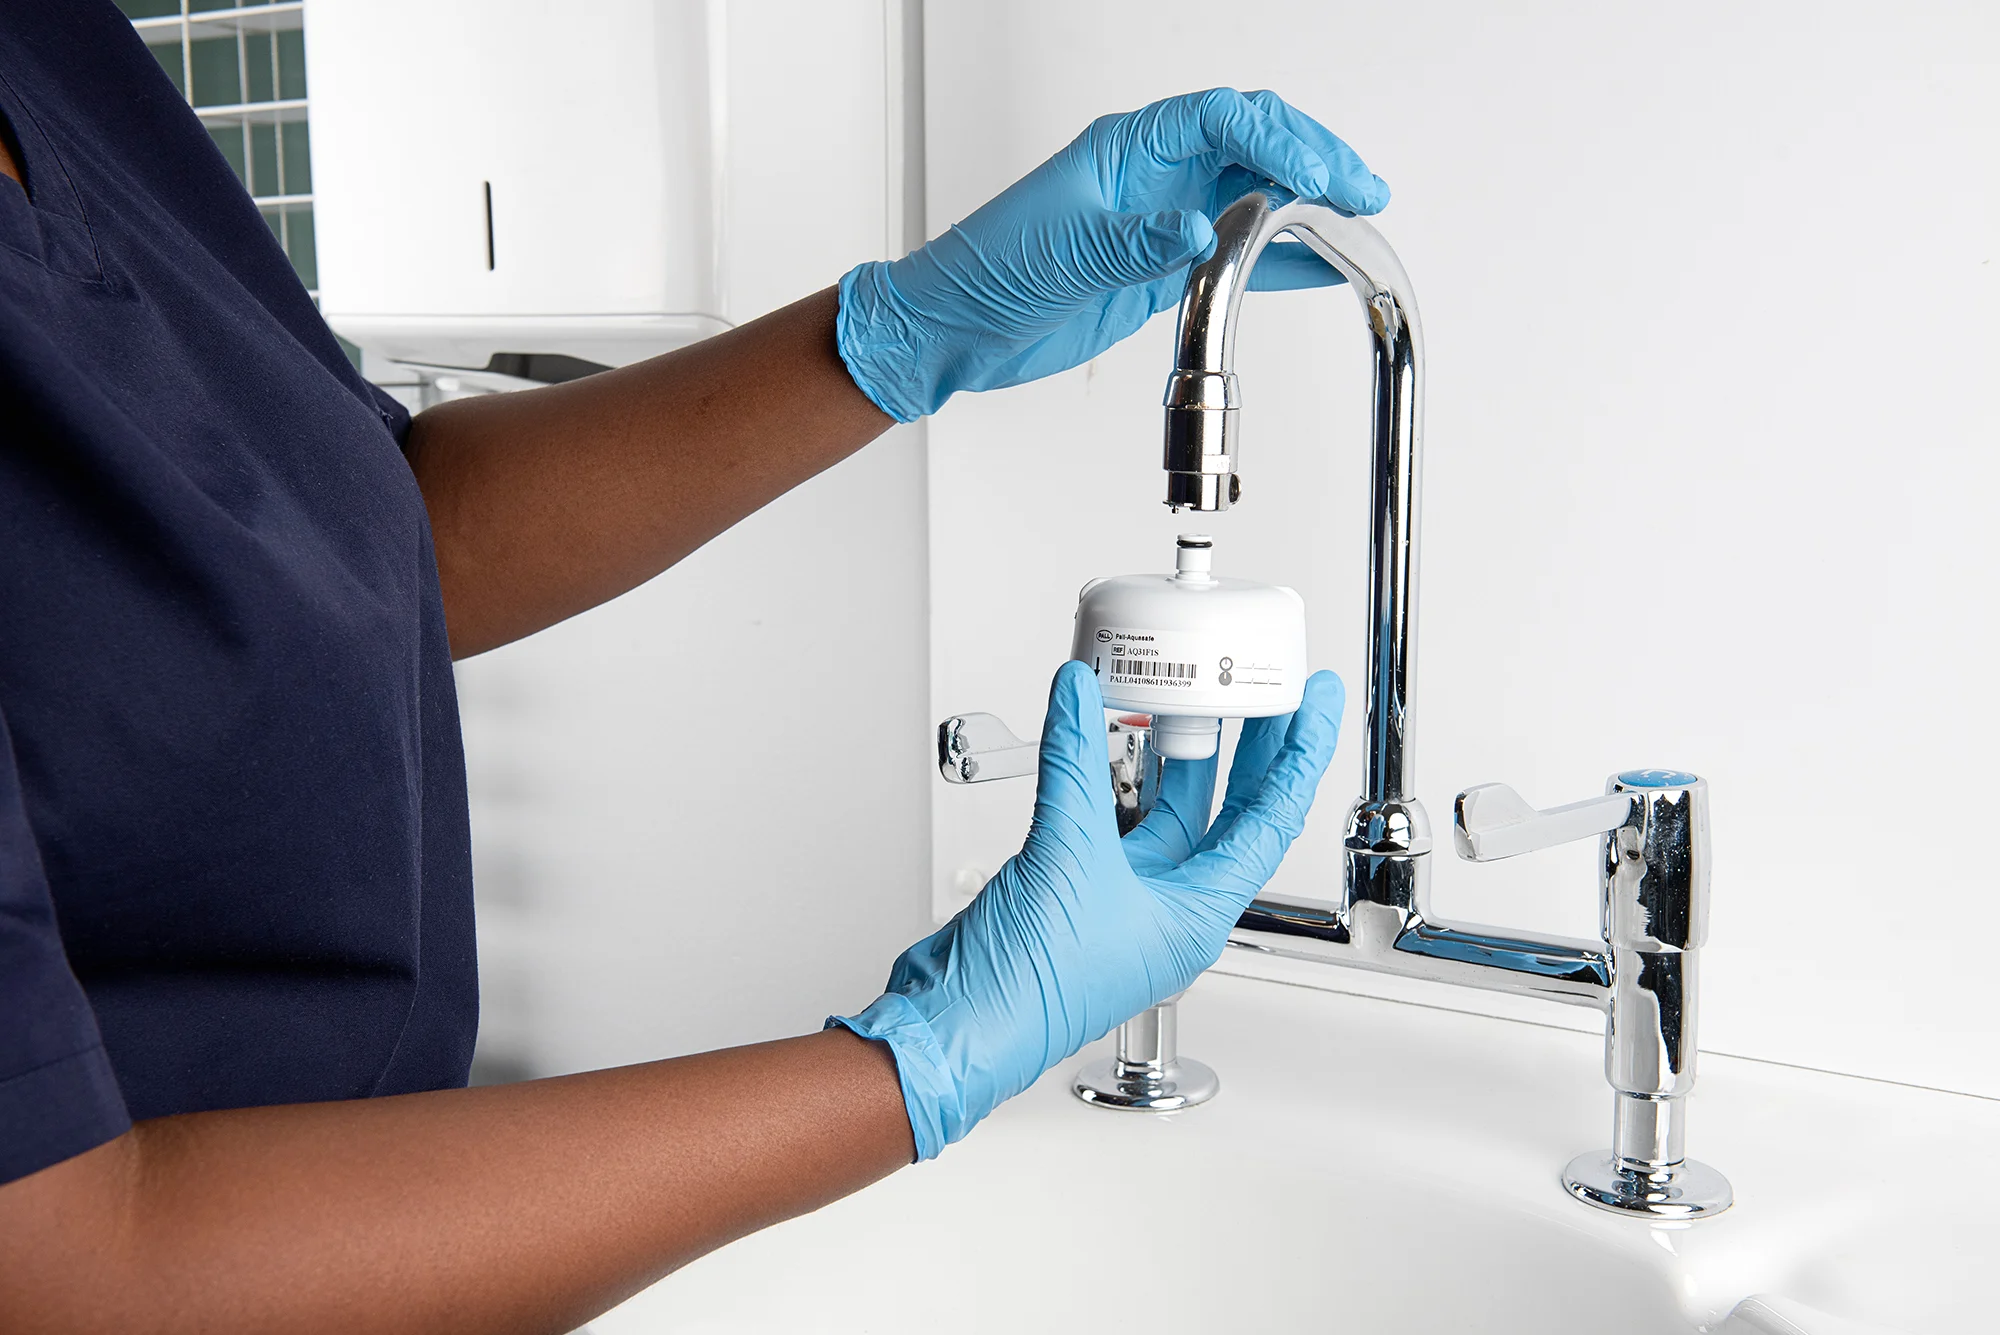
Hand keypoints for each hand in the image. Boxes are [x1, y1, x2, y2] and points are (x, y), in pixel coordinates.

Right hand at [833, 661, 1343, 1157]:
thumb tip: (1078, 694)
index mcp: (1196, 914)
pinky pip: (1111, 816)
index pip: (1270, 818)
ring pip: (1171, 810)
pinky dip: (1110, 771)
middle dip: (1252, 743)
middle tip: (1266, 683)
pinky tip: (1107, 731)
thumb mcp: (1066, 854)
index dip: (1299, 753)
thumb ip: (1073, 763)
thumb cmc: (1026, 989)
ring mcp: (1125, 897)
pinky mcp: (1078, 887)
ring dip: (1180, 751)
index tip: (1317, 701)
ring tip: (1195, 692)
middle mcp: (1169, 906)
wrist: (955, 1025)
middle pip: (1231, 810)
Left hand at [835, 87, 1388, 421]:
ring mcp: (1160, 219)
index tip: (1318, 174)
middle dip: (1313, 159)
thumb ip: (1135, 242)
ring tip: (1358, 220)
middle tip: (1362, 189)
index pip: (1221, 118)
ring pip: (1253, 195)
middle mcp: (1151, 175)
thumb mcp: (1062, 253)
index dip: (1278, 138)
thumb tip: (1201, 230)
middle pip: (1250, 145)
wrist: (952, 330)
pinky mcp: (1161, 268)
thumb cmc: (984, 274)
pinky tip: (1317, 266)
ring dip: (1307, 205)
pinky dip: (1281, 259)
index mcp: (1126, 148)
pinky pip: (1236, 253)